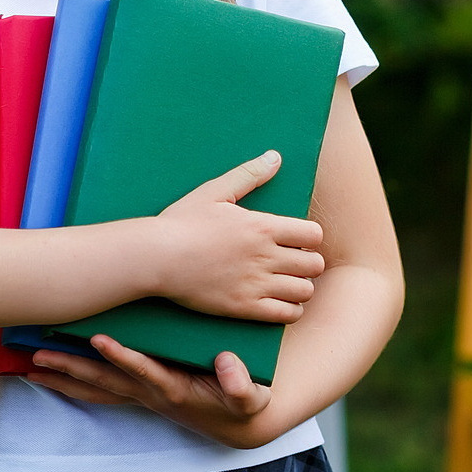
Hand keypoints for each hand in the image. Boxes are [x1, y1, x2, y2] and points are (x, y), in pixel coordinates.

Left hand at [26, 336, 278, 447]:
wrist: (234, 421)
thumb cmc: (242, 402)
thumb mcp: (250, 398)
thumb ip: (242, 387)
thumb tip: (230, 367)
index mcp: (176, 389)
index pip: (145, 372)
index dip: (123, 358)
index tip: (100, 340)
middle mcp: (151, 393)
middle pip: (106, 382)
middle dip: (72, 369)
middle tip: (39, 358)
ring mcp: (142, 393)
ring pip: (97, 387)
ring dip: (64, 378)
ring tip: (31, 368)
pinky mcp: (139, 390)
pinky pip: (100, 387)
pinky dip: (74, 381)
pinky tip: (50, 372)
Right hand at [148, 151, 324, 322]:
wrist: (156, 257)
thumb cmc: (182, 222)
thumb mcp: (214, 191)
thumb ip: (248, 174)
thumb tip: (275, 157)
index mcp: (262, 226)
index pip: (314, 235)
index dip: (309, 237)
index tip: (295, 240)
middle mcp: (265, 256)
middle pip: (315, 264)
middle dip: (308, 262)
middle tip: (292, 262)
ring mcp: (256, 284)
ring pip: (305, 291)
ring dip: (300, 287)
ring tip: (285, 283)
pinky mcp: (244, 307)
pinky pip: (287, 315)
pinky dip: (289, 310)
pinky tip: (276, 301)